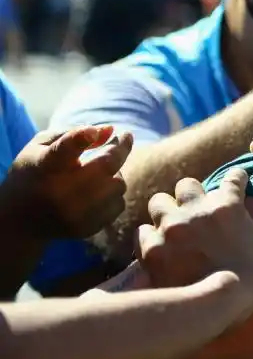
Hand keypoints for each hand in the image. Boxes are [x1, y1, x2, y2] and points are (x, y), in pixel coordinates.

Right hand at [0, 126, 131, 240]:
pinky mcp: (87, 228)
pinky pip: (118, 205)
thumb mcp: (41, 146)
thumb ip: (73, 133)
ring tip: (99, 173)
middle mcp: (60, 192)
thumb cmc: (35, 173)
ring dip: (114, 174)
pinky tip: (98, 192)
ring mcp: (75, 213)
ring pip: (118, 185)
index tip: (102, 130)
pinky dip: (113, 195)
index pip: (65, 149)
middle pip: (105, 165)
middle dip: (120, 149)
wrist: (21, 219)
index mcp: (45, 167)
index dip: (83, 137)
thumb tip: (110, 130)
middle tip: (125, 137)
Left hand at [138, 169, 252, 318]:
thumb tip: (234, 228)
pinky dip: (149, 239)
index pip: (233, 179)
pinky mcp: (152, 249)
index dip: (235, 179)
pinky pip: (142, 232)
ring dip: (165, 211)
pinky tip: (155, 247)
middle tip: (193, 211)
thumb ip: (241, 227)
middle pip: (186, 185)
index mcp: (227, 207)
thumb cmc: (251, 281)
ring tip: (169, 226)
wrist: (221, 303)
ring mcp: (172, 227)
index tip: (236, 181)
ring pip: (158, 201)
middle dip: (189, 196)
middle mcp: (197, 209)